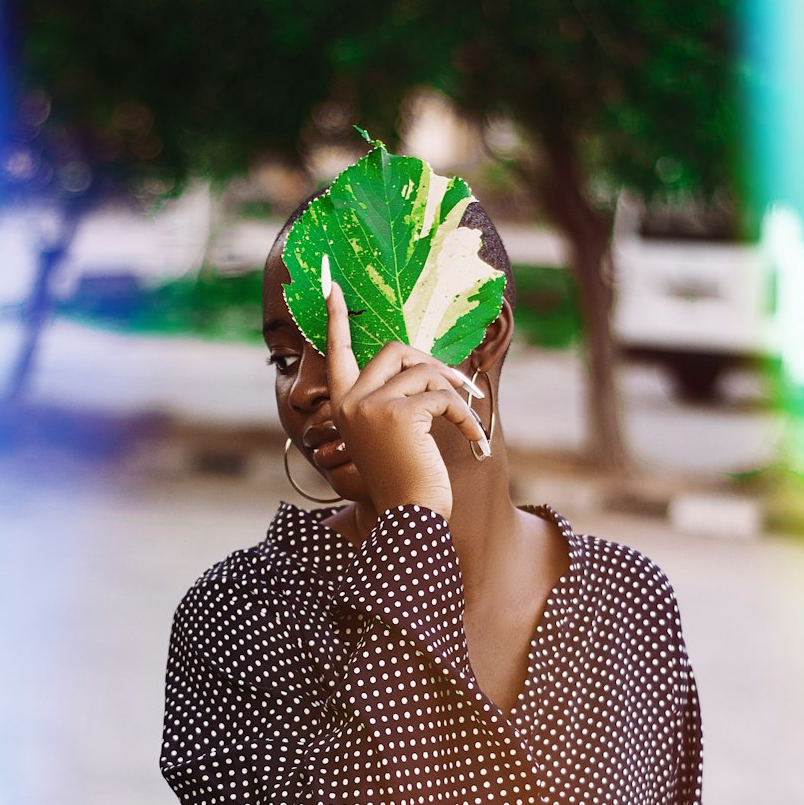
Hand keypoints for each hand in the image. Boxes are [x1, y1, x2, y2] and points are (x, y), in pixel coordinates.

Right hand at [324, 274, 489, 522]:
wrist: (410, 519)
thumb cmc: (408, 481)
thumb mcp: (396, 434)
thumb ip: (398, 399)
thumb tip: (427, 364)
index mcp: (344, 406)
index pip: (338, 352)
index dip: (337, 318)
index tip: (331, 285)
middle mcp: (350, 402)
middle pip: (396, 350)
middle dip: (432, 364)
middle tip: (458, 390)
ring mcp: (371, 407)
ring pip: (424, 371)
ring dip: (453, 393)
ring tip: (466, 421)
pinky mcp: (398, 414)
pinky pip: (442, 396)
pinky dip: (464, 414)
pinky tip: (472, 437)